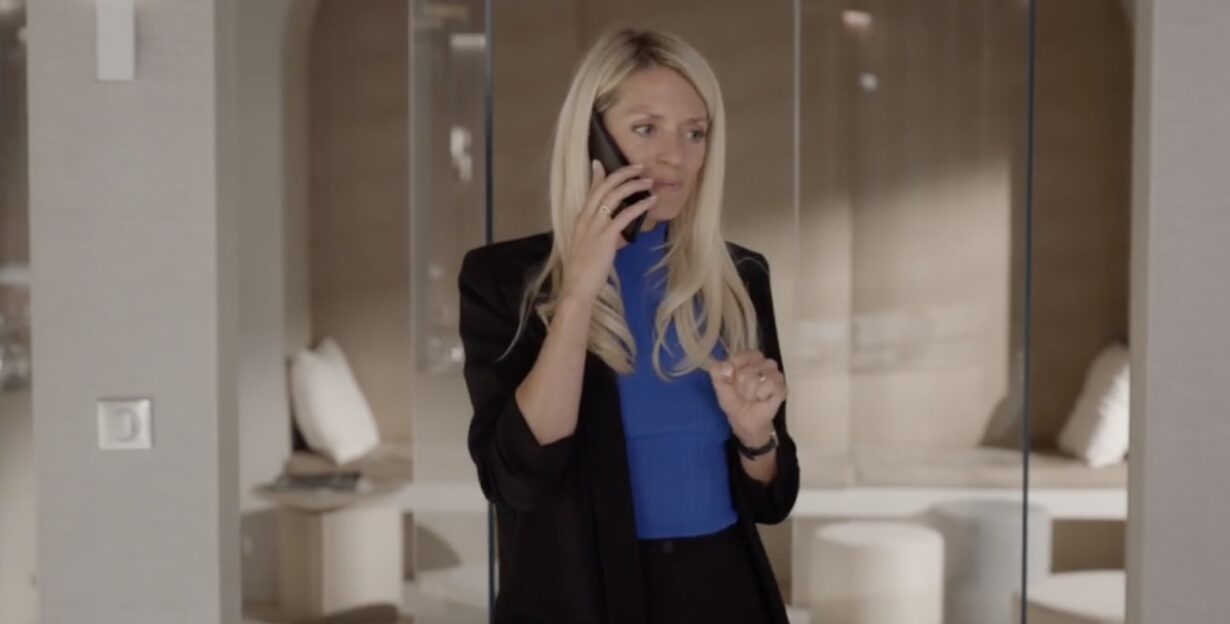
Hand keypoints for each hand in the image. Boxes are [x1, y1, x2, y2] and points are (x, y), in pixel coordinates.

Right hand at [559, 161, 657, 302]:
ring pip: (614, 196)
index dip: (597, 175)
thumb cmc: (584, 272)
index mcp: (581, 220)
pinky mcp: (606, 236)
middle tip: (639, 167)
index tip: (601, 162)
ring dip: (633, 185)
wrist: (577, 287)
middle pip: (604, 187)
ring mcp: (595, 226)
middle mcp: (586, 218)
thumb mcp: (592, 249)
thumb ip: (606, 237)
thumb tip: (620, 235)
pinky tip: (650, 201)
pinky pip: (625, 215)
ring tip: (648, 181)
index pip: (590, 191)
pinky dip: (639, 205)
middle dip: (623, 174)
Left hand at [708, 351, 786, 446]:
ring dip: (753, 391)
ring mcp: (774, 375)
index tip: (731, 379)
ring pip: (763, 374)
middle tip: (743, 394)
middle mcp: (762, 364)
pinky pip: (772, 384)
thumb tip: (727, 366)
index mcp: (746, 361)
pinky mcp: (782, 387)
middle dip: (743, 385)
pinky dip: (763, 394)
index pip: (742, 355)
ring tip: (753, 397)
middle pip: (751, 367)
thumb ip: (718, 376)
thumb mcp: (721, 391)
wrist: (747, 424)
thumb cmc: (735, 403)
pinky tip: (762, 399)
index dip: (735, 367)